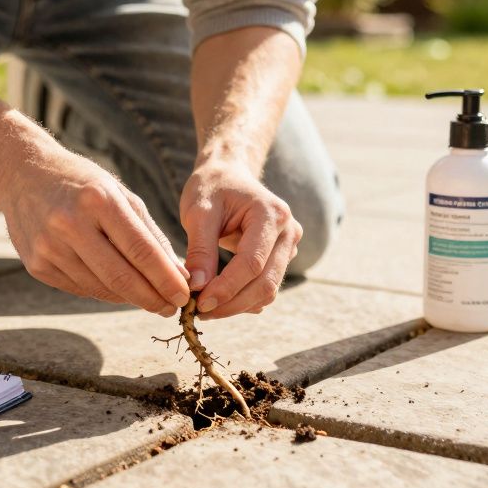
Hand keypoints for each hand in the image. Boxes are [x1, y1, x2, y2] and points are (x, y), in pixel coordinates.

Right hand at [0, 150, 189, 316]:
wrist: (23, 174)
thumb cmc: (82, 183)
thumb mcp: (119, 194)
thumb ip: (149, 234)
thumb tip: (178, 276)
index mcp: (97, 200)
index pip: (141, 250)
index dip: (166, 279)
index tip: (185, 296)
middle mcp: (69, 224)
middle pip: (120, 277)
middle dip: (152, 298)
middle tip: (171, 308)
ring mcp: (48, 247)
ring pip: (100, 289)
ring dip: (130, 298)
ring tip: (150, 298)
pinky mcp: (36, 266)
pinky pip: (80, 289)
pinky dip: (104, 292)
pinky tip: (118, 289)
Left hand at [180, 159, 302, 318]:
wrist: (228, 174)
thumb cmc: (212, 188)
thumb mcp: (199, 212)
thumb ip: (200, 249)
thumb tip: (198, 288)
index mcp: (271, 214)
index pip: (251, 263)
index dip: (226, 288)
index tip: (199, 303)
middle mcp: (289, 231)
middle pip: (265, 282)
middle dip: (232, 303)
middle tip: (199, 312)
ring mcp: (290, 245)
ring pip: (268, 289)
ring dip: (237, 306)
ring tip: (205, 309)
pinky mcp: (282, 257)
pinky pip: (265, 286)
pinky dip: (243, 299)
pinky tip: (219, 302)